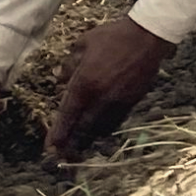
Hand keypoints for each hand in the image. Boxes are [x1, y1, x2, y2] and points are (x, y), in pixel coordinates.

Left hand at [46, 17, 173, 160]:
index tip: (49, 148)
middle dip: (71, 145)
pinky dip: (104, 130)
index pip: (68, 113)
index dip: (58, 132)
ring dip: (87, 140)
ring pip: (99, 128)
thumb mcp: (84, 43)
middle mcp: (100, 97)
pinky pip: (114, 122)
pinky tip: (98, 133)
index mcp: (85, 82)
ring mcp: (117, 102)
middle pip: (83, 128)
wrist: (146, 38)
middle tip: (61, 158)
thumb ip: (69, 63)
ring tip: (77, 150)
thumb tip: (57, 78)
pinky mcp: (131, 103)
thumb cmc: (112, 37)